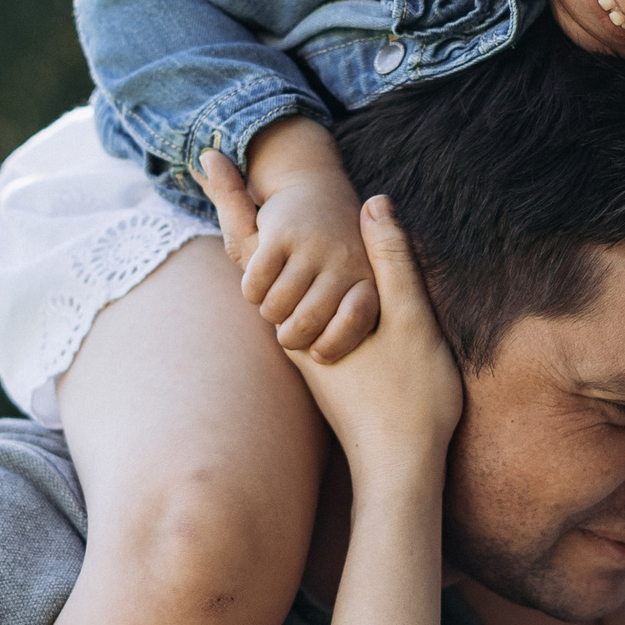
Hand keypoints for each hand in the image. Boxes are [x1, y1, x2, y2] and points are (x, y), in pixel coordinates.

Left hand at [200, 154, 462, 470]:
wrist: (400, 468)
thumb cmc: (412, 398)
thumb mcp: (411, 322)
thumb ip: (392, 262)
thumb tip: (374, 202)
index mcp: (305, 311)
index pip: (257, 244)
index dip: (237, 197)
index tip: (211, 155)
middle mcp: (290, 329)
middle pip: (251, 261)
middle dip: (234, 212)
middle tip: (213, 161)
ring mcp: (300, 349)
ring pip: (264, 288)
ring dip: (252, 246)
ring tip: (239, 203)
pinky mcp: (315, 365)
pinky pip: (284, 310)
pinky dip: (277, 279)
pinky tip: (286, 273)